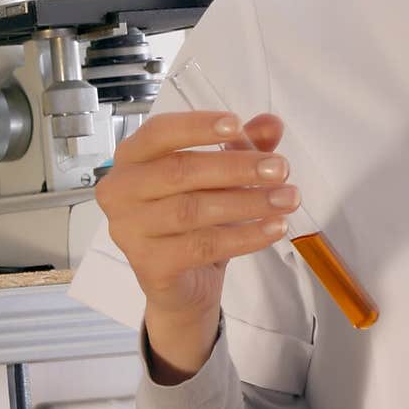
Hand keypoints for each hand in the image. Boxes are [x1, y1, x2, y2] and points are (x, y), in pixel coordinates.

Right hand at [94, 109, 301, 320]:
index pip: (159, 132)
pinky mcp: (150, 265)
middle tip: (280, 169)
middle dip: (236, 168)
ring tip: (287, 198)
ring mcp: (129, 230)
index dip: (197, 126)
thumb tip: (273, 124)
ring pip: (193, 210)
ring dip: (248, 202)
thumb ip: (243, 146)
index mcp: (132, 158)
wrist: (183, 284)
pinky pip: (202, 246)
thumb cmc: (195, 219)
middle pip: (180, 171)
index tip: (238, 124)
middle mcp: (121, 191)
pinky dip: (244, 236)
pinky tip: (274, 228)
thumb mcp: (221, 176)